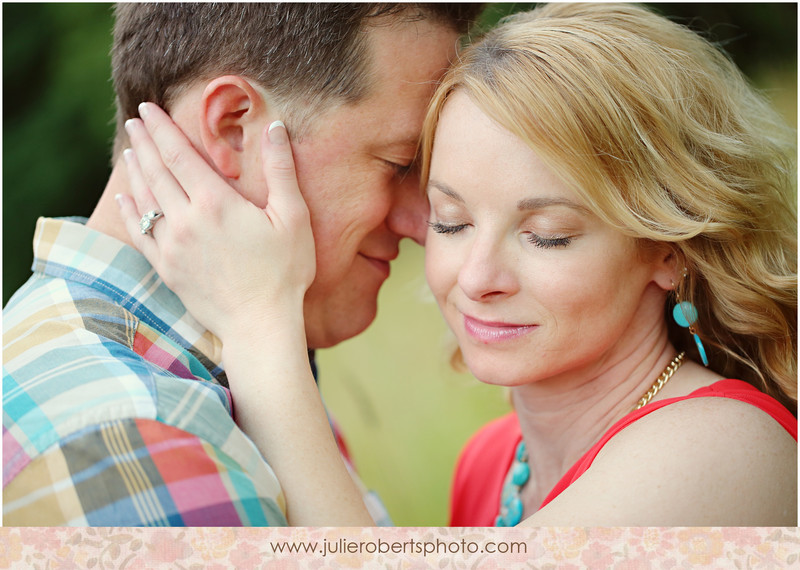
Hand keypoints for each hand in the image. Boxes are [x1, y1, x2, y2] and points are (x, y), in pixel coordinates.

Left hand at [117, 103, 314, 342]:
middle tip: (135, 122)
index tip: (147, 110)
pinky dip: (130, 212)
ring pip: (145, 199)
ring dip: (136, 172)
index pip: (179, 153)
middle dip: (144, 142)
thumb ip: (281, 170)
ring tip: (131, 152)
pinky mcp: (166, 269)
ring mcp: (171, 246)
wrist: (260, 324)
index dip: (161, 128)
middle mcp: (186, 219)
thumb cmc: (284, 272)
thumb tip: (276, 127)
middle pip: (156, 171)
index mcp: (215, 202)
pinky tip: (125, 199)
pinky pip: (140, 234)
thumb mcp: (293, 217)